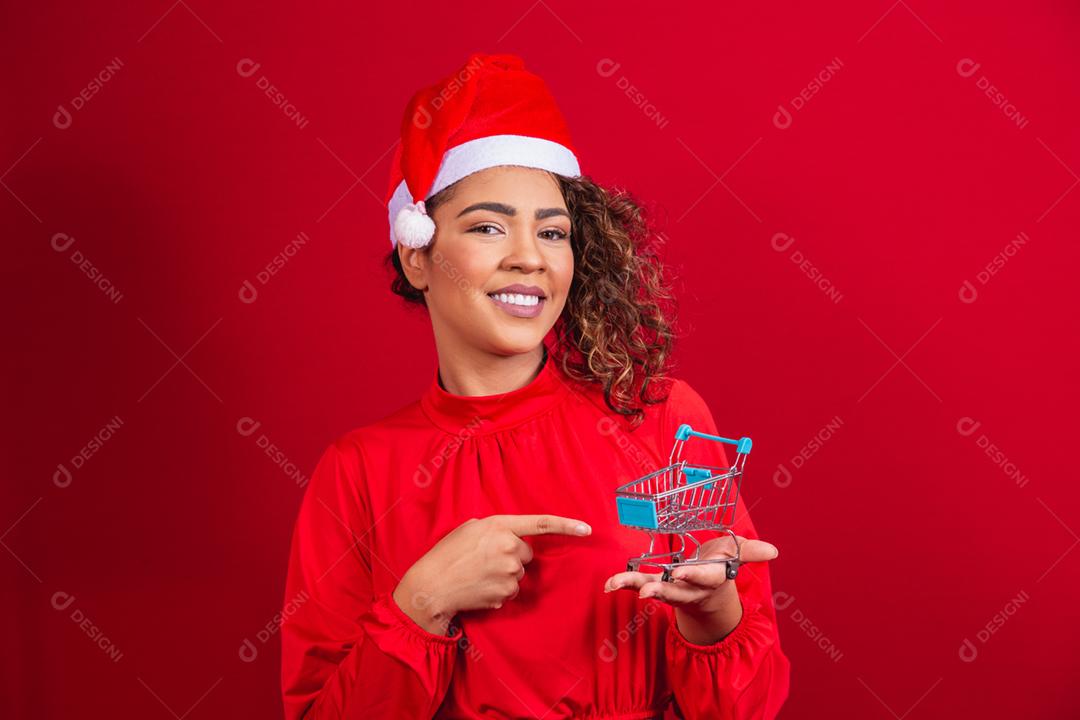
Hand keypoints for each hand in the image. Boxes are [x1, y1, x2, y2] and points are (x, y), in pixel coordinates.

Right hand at [393, 514, 591, 634]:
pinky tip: (479, 588)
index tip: (588, 528)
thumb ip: (496, 529)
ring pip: (519, 575)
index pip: (541, 524)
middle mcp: (509, 548)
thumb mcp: (469, 528)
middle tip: (487, 560)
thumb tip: (511, 538)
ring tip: (479, 575)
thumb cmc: (447, 554)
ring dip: (504, 576)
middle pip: (527, 555)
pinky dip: (498, 592)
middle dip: (513, 557)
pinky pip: (510, 592)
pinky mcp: (506, 595)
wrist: (432, 586)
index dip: (567, 525)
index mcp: (500, 526)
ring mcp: (509, 574)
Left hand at [603, 534, 778, 643]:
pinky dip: (623, 585)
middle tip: (646, 593)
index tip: (681, 572)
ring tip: (613, 584)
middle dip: (660, 592)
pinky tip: (608, 584)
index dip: (693, 575)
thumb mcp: (736, 556)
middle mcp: (688, 588)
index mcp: (709, 579)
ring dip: (633, 587)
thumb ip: (750, 552)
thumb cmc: (720, 566)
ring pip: (651, 590)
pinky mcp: (654, 586)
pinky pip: (638, 586)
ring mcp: (669, 590)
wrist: (708, 590)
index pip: (703, 578)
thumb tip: (773, 551)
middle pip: (674, 592)